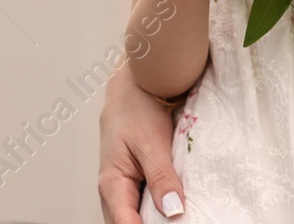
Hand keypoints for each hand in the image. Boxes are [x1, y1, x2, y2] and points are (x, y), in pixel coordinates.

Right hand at [99, 66, 184, 221]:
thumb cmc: (138, 107)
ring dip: (153, 219)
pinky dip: (156, 208)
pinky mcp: (134, 178)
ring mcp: (123, 185)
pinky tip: (176, 207)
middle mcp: (113, 190)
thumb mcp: (152, 143)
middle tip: (180, 222)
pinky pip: (142, 202)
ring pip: (134, 215)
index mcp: (112, 184)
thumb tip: (173, 212)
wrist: (136, 82)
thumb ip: (162, 179)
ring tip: (181, 217)